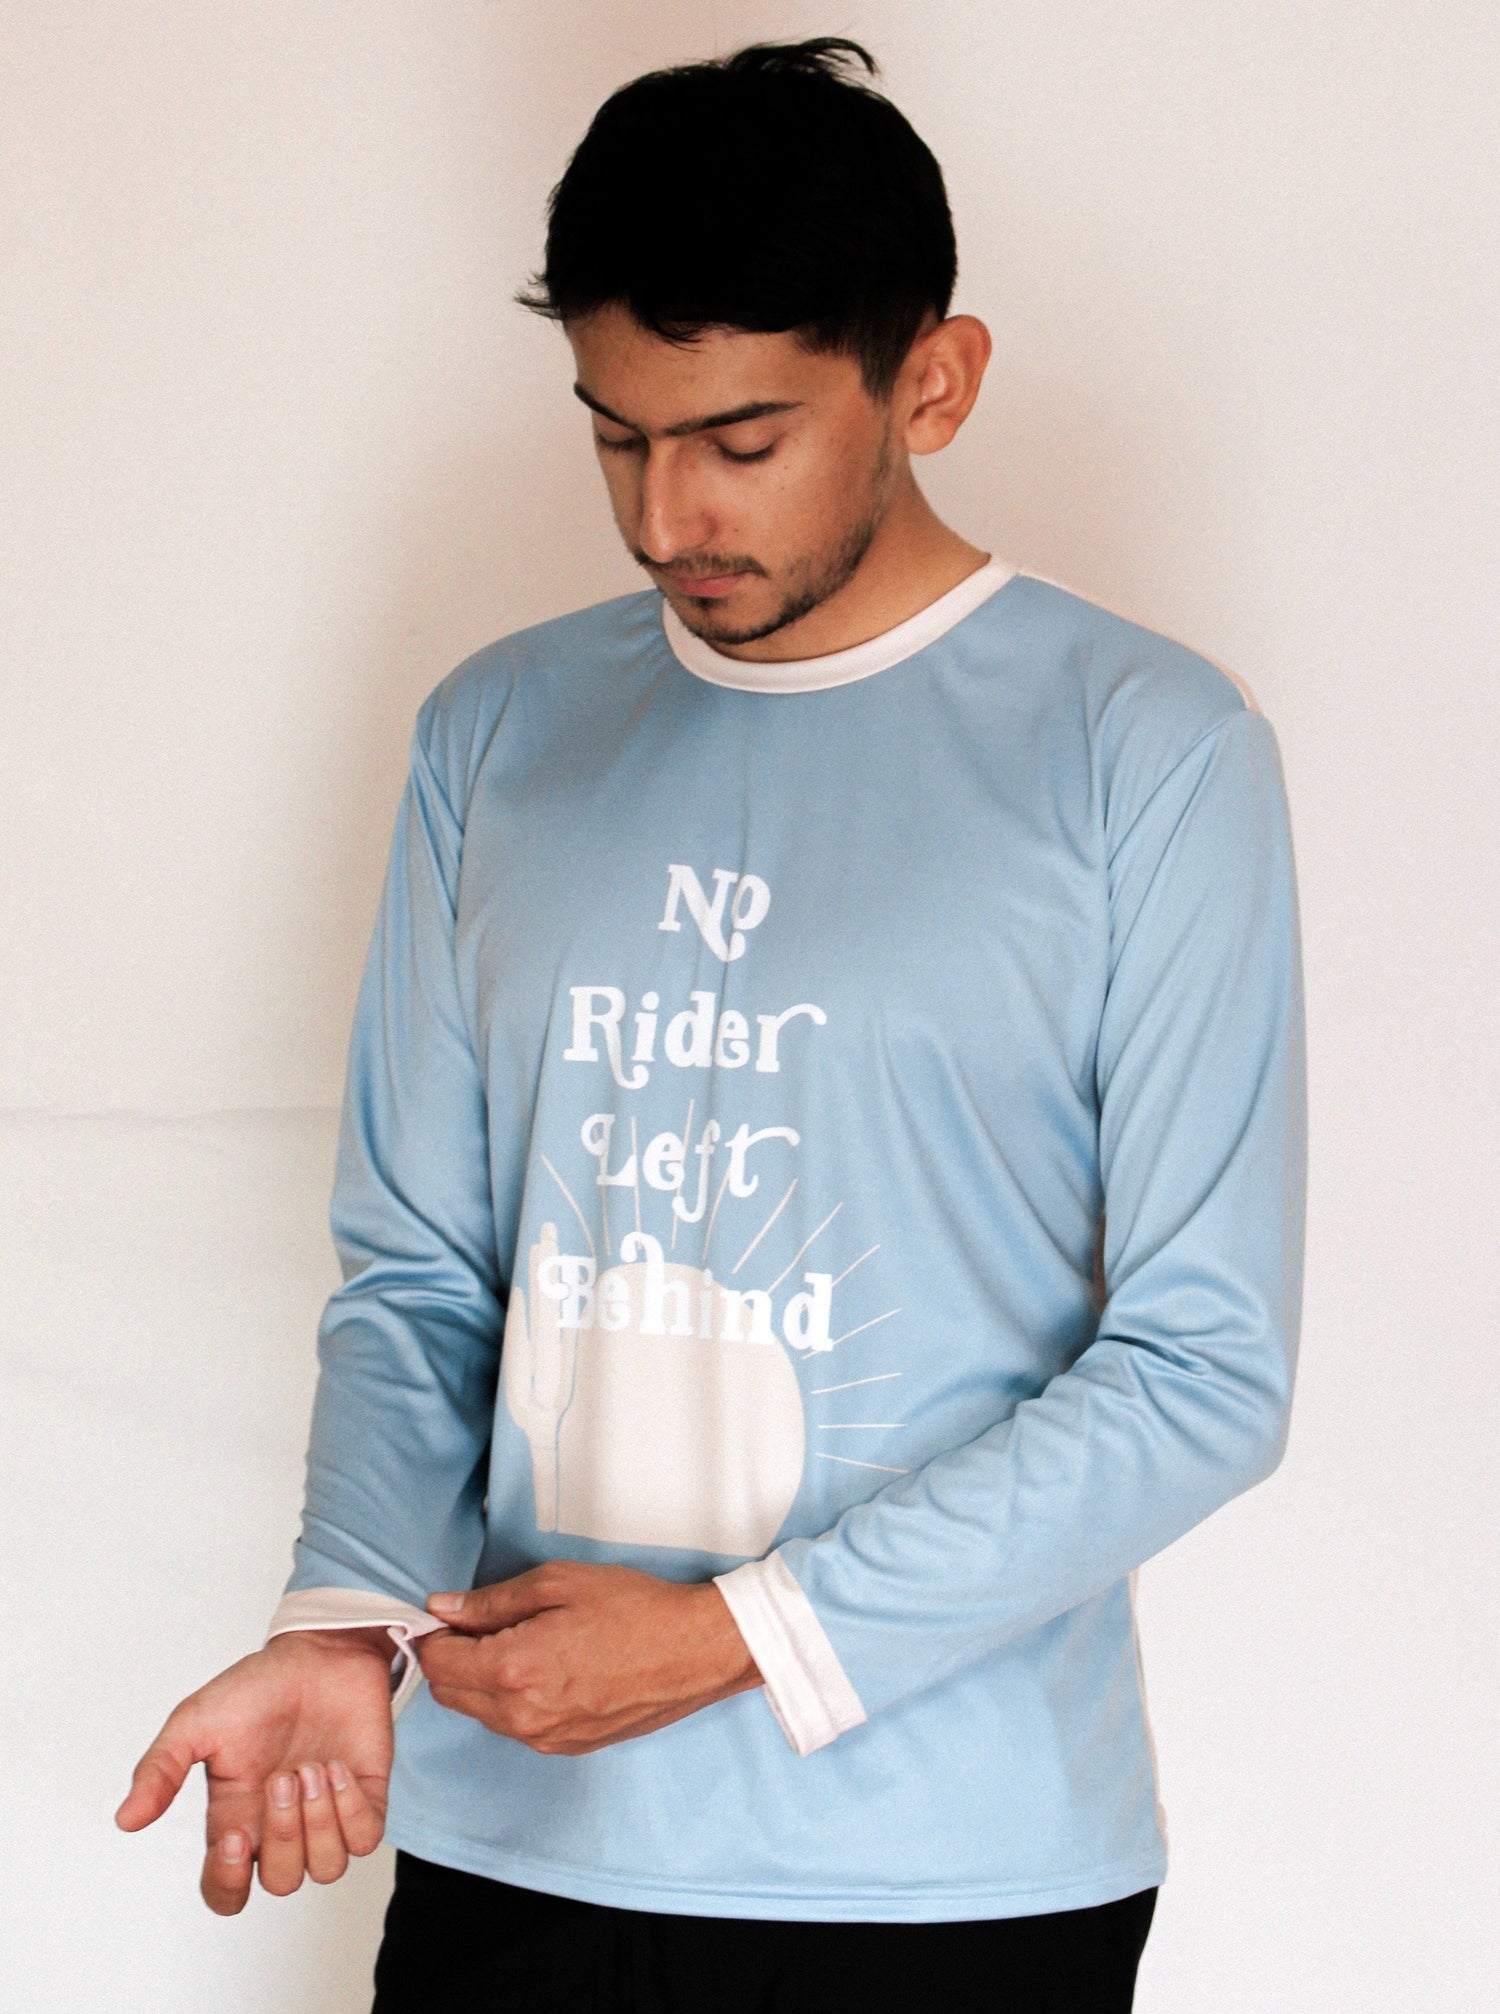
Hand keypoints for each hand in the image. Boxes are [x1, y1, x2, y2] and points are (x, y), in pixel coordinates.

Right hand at [115, 1627, 394, 1914]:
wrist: (320, 1651)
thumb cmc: (257, 1686)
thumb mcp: (197, 1721)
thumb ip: (161, 1769)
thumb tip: (125, 1820)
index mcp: (235, 1819)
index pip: (226, 1892)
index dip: (228, 1884)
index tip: (236, 1836)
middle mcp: (280, 1827)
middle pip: (281, 1882)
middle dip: (285, 1833)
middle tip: (283, 1775)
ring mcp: (326, 1816)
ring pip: (326, 1869)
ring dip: (320, 1820)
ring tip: (313, 1767)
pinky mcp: (365, 1799)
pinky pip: (365, 1840)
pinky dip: (353, 1809)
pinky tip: (339, 1768)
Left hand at [416, 1562, 760, 1755]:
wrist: (694, 1651)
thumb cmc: (634, 1609)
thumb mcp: (558, 1583)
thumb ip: (492, 1601)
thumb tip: (443, 1609)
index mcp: (513, 1669)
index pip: (437, 1663)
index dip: (431, 1635)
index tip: (441, 1616)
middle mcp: (522, 1716)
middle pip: (450, 1694)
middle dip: (450, 1660)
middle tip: (475, 1624)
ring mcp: (544, 1738)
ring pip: (481, 1714)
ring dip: (480, 1682)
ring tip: (516, 1641)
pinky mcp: (566, 1747)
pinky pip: (516, 1727)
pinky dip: (511, 1700)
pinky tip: (542, 1667)